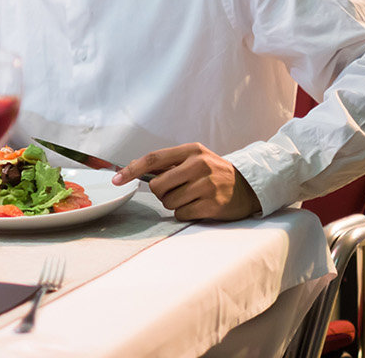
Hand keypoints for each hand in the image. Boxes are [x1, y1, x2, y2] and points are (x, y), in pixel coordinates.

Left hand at [113, 143, 261, 220]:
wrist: (248, 186)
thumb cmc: (213, 172)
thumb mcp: (193, 159)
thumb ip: (165, 163)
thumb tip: (131, 168)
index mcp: (191, 151)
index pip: (153, 159)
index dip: (131, 170)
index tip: (116, 179)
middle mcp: (199, 165)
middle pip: (157, 185)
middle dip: (160, 192)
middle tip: (175, 190)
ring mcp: (207, 185)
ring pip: (168, 202)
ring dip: (174, 204)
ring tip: (190, 197)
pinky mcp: (212, 205)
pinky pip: (181, 214)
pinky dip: (184, 213)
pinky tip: (198, 206)